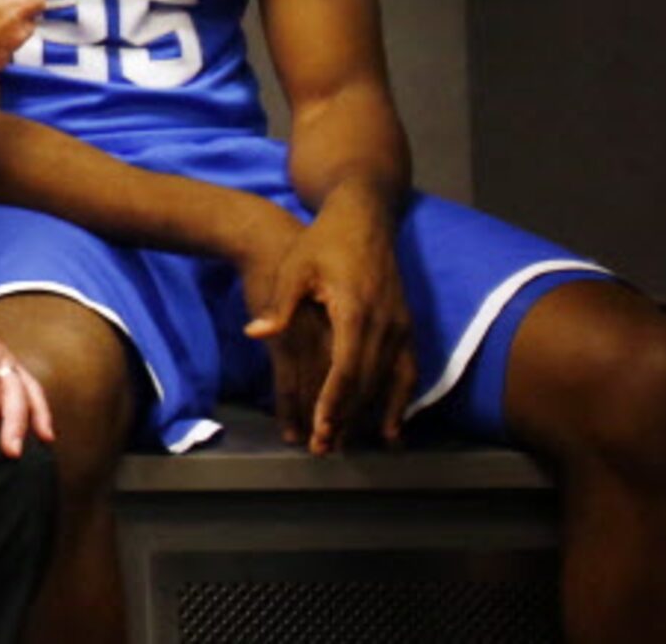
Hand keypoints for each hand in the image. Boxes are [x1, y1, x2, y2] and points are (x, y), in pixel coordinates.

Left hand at [241, 192, 414, 452]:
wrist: (364, 218)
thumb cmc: (322, 242)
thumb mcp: (295, 268)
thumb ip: (280, 305)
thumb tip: (256, 334)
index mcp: (356, 311)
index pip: (346, 369)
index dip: (333, 403)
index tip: (320, 429)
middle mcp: (386, 323)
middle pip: (367, 383)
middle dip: (347, 418)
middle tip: (325, 448)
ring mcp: (402, 326)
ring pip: (391, 383)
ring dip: (373, 416)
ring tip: (355, 446)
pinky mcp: (408, 326)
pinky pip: (409, 372)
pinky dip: (401, 401)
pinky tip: (391, 427)